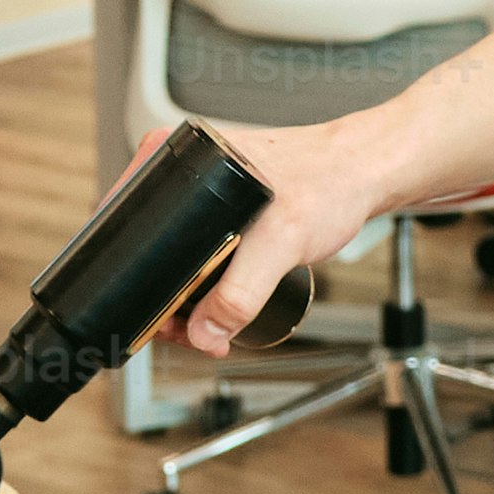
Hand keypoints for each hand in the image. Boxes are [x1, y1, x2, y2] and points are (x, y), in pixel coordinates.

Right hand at [159, 122, 382, 355]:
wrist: (364, 173)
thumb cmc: (327, 182)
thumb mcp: (279, 242)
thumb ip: (239, 293)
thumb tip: (204, 331)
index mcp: (176, 162)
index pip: (130, 230)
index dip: (137, 278)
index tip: (159, 316)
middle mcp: (182, 175)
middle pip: (150, 251)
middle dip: (167, 299)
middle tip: (191, 331)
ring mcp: (202, 195)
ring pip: (177, 258)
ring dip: (189, 297)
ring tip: (210, 325)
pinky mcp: (224, 211)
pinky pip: (200, 255)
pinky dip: (207, 285)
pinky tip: (222, 302)